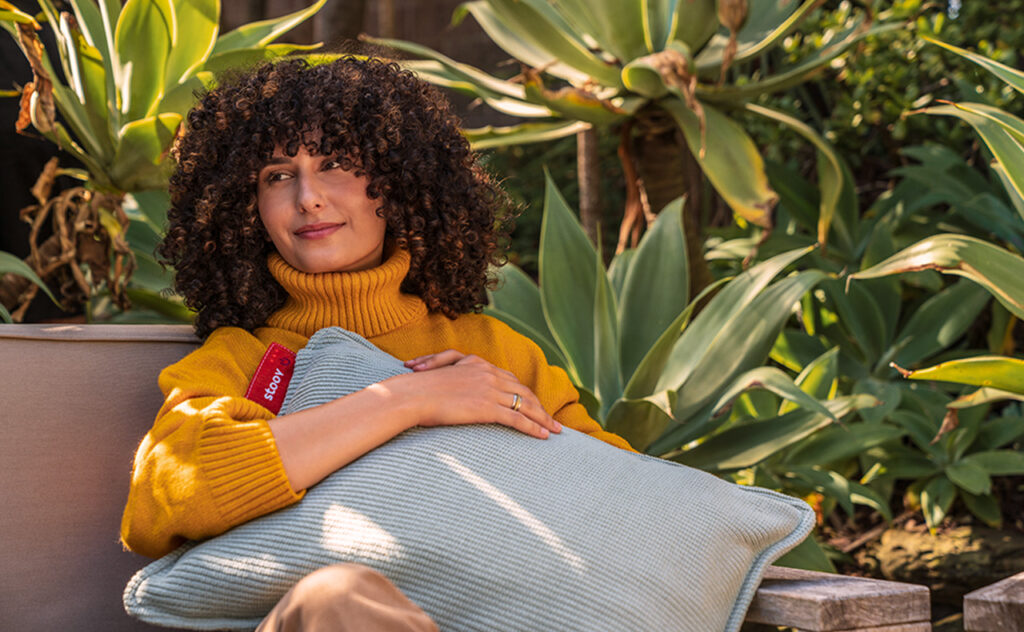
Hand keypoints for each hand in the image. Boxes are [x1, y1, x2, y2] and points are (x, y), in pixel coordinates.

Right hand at [393, 351, 561, 438]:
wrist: (412, 394)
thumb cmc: (418, 389)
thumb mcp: (439, 376)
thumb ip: (451, 378)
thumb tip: (450, 389)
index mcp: (477, 364)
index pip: (509, 379)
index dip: (524, 392)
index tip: (534, 403)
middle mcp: (487, 374)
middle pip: (523, 391)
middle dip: (540, 406)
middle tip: (552, 419)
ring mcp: (489, 391)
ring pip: (525, 405)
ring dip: (543, 419)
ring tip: (555, 430)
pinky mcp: (487, 408)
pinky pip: (517, 419)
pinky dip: (533, 427)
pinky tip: (543, 436)